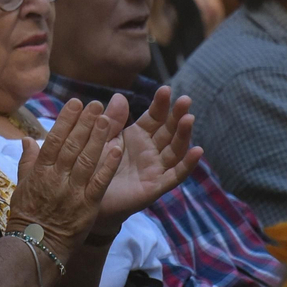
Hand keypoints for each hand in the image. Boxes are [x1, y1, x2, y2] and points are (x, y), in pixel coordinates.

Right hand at [6, 100, 123, 256]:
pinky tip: (118, 149)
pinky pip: (100, 182)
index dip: (66, 120)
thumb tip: (27, 139)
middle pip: (72, 146)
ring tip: (108, 119)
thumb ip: (27, 162)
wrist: (36, 246)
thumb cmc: (27, 216)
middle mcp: (57, 178)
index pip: (54, 140)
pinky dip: (109, 165)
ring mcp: (73, 191)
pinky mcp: (88, 205)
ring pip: (87, 159)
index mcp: (40, 172)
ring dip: (98, 138)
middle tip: (96, 104)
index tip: (75, 103)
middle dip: (85, 123)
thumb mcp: (21, 186)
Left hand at [94, 89, 200, 230]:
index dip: (161, 104)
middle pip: (169, 130)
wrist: (88, 198)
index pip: (155, 116)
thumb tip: (120, 96)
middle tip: (185, 100)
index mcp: (139, 135)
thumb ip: (112, 121)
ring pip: (175, 149)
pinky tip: (198, 151)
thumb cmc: (95, 166)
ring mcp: (156, 167)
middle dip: (177, 115)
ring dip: (184, 135)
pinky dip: (187, 164)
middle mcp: (152, 149)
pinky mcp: (156, 186)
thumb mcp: (102, 140)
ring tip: (189, 119)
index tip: (165, 89)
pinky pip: (175, 175)